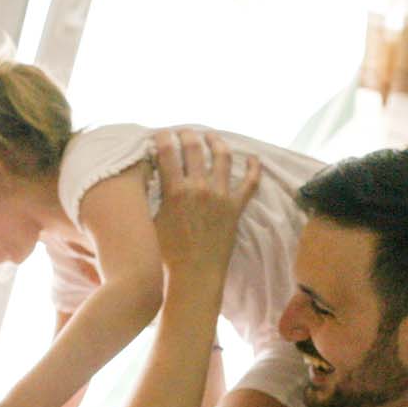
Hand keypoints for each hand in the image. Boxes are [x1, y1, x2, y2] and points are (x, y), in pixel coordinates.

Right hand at [150, 129, 259, 293]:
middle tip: (184, 132)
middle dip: (187, 134)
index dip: (163, 137)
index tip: (161, 133)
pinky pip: (249, 183)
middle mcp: (199, 188)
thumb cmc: (169, 254)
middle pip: (194, 147)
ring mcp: (220, 196)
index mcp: (175, 191)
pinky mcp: (236, 207)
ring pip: (222, 156)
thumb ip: (155, 196)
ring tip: (212, 137)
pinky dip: (253, 168)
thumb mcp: (153, 221)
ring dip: (216, 142)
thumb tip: (153, 177)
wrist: (195, 274)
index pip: (167, 151)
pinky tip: (254, 159)